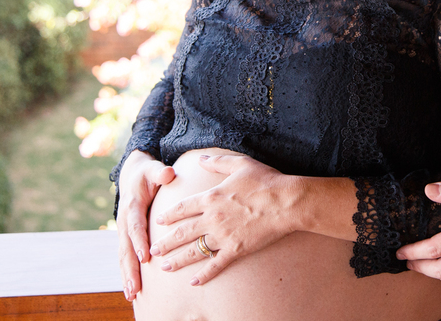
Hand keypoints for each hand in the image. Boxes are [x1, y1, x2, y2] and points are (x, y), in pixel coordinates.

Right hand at [116, 150, 175, 301]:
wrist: (131, 176)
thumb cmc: (147, 174)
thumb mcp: (153, 169)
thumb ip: (160, 172)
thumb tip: (168, 173)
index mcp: (132, 207)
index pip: (135, 227)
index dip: (139, 241)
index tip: (145, 257)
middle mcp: (125, 222)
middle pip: (126, 248)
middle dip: (130, 268)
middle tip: (134, 287)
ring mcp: (123, 231)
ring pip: (123, 256)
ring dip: (127, 275)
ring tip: (131, 294)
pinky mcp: (126, 238)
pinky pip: (125, 257)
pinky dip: (127, 273)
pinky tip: (131, 290)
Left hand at [150, 153, 301, 285]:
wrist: (286, 202)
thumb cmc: (265, 181)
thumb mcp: (240, 164)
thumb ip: (217, 162)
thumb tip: (200, 158)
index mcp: (211, 197)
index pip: (183, 208)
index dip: (169, 215)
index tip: (159, 221)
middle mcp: (212, 218)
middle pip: (182, 232)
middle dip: (166, 242)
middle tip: (154, 250)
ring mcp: (223, 236)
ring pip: (194, 251)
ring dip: (177, 260)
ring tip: (165, 267)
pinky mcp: (236, 249)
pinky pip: (215, 265)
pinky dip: (204, 274)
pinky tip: (194, 282)